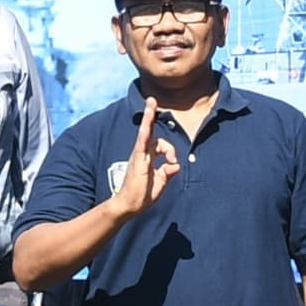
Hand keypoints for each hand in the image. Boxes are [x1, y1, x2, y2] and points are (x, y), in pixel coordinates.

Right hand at [101, 98, 183, 221]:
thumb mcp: (160, 183)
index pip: (161, 145)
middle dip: (150, 115)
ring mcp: (139, 155)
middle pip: (149, 130)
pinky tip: (146, 124)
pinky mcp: (137, 161)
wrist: (129, 205)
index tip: (174, 162)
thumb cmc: (142, 195)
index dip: (171, 150)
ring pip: (145, 132)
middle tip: (151, 100)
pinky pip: (141, 144)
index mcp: (148, 158)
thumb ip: (168, 172)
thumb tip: (177, 164)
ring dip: (148, 117)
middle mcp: (142, 153)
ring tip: (151, 103)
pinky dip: (145, 133)